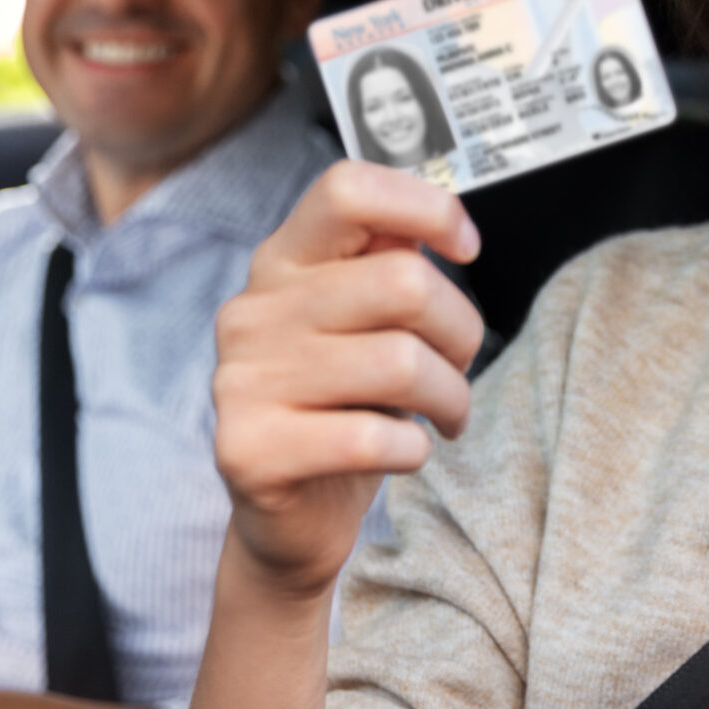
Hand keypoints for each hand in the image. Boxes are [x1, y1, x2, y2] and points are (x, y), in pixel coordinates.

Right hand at [213, 159, 484, 601]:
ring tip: (445, 416)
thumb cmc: (347, 408)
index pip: (347, 189)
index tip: (466, 246)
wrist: (292, 520)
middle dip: (460, 331)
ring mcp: (242, 380)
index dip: (425, 205)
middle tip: (459, 367)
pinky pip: (374, 439)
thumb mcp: (368, 325)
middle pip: (403, 282)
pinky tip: (405, 454)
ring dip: (450, 398)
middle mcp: (252, 311)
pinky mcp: (249, 451)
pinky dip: (415, 451)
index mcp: (282, 261)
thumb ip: (391, 263)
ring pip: (401, 364)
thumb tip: (440, 222)